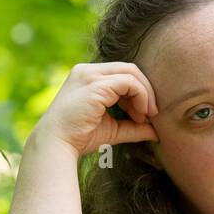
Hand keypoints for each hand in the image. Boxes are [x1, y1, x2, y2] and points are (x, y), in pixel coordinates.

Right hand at [29, 61, 159, 158]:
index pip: (122, 74)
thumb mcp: (113, 129)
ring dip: (146, 94)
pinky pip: (129, 82)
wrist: (57, 144)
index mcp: (88, 76)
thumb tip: (156, 132)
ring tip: (146, 117)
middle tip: (151, 114)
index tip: (144, 115)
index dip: (138, 92)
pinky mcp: (96, 85)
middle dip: (146, 90)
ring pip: (131, 73)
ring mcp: (90, 75)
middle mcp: (87, 70)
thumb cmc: (80, 137)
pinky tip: (140, 115)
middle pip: (129, 69)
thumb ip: (133, 127)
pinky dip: (141, 96)